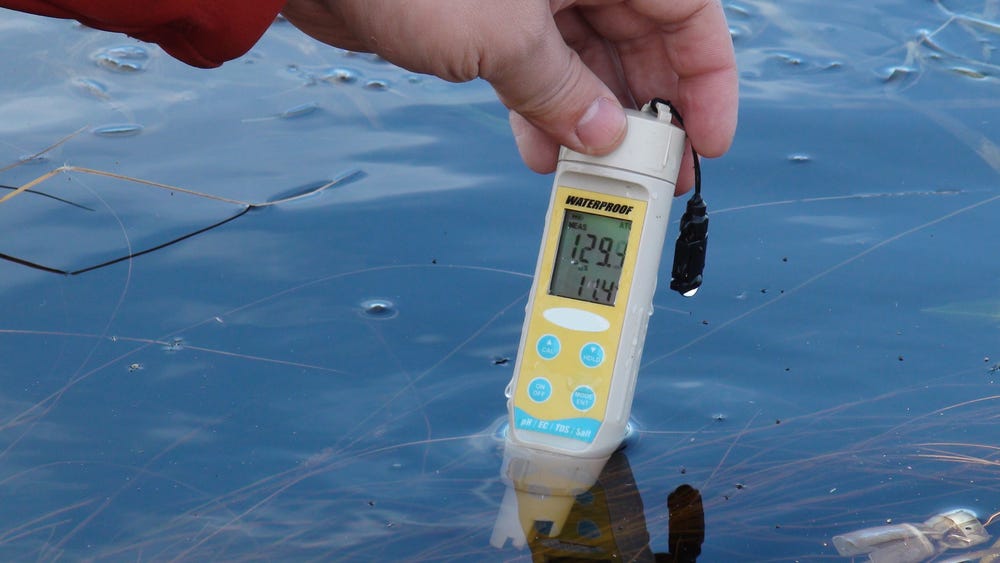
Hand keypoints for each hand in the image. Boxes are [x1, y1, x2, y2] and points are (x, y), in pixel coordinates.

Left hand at [281, 0, 737, 192]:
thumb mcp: (506, 37)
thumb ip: (564, 92)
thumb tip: (604, 139)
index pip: (688, 12)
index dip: (708, 80)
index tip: (706, 140)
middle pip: (641, 40)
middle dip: (647, 112)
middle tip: (654, 175)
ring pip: (586, 60)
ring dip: (592, 121)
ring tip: (599, 177)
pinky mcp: (488, 17)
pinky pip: (535, 67)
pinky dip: (542, 109)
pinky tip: (544, 152)